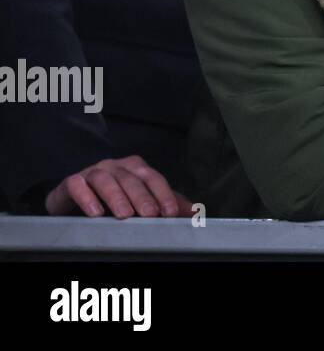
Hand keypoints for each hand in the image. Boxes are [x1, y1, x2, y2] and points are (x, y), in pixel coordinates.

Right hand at [44, 155, 192, 218]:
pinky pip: (77, 185)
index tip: (171, 212)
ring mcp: (92, 172)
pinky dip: (86, 197)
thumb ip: (166, 203)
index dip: (163, 194)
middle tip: (150, 214)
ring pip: (105, 179)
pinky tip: (94, 212)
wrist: (74, 198)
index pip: (153, 177)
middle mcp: (115, 166)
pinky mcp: (71, 182)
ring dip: (116, 197)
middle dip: (142, 196)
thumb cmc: (113, 198)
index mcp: (135, 168)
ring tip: (124, 215)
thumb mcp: (142, 200)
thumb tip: (195, 212)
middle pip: (131, 178)